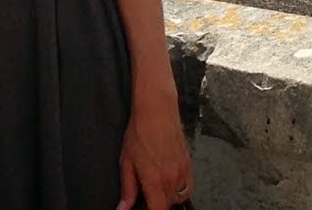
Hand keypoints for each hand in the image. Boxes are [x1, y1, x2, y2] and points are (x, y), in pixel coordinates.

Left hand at [115, 94, 191, 209]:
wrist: (157, 111)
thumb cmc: (139, 133)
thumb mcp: (126, 161)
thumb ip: (128, 189)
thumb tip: (123, 208)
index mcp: (155, 180)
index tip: (141, 207)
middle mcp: (172, 180)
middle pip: (167, 205)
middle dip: (155, 203)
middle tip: (144, 193)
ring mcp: (183, 172)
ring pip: (177, 198)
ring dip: (166, 197)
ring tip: (155, 186)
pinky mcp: (189, 165)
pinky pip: (187, 188)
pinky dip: (178, 190)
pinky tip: (168, 181)